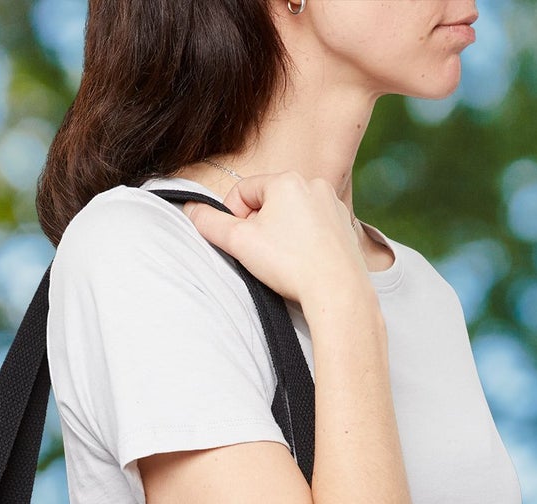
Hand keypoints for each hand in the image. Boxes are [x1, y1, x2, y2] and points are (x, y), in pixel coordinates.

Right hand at [179, 171, 370, 308]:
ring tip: (282, 262)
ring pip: (292, 216)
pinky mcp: (345, 227)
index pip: (243, 191)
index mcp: (286, 180)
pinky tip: (302, 264)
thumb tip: (191, 210)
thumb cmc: (290, 264)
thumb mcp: (239, 242)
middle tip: (258, 255)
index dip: (232, 217)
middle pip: (269, 202)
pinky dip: (303, 243)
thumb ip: (210, 224)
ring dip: (280, 235)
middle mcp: (313, 185)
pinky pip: (314, 229)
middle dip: (258, 227)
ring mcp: (332, 206)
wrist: (337, 291)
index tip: (236, 242)